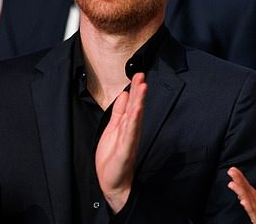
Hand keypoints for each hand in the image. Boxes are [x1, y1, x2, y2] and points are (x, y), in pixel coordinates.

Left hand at [95, 73, 146, 212]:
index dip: (135, 90)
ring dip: (139, 102)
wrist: (112, 181)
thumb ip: (119, 113)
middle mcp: (131, 130)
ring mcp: (130, 139)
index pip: (131, 104)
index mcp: (127, 125)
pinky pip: (131, 133)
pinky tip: (137, 109)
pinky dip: (134, 120)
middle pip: (135, 107)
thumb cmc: (113, 157)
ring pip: (135, 117)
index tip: (138, 75)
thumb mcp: (112, 129)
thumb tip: (124, 95)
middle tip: (142, 75)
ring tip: (143, 87)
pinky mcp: (126, 149)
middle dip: (138, 91)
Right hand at [227, 168, 255, 223]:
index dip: (241, 179)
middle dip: (238, 183)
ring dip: (240, 194)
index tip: (234, 169)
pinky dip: (249, 209)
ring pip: (248, 204)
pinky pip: (255, 216)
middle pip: (246, 194)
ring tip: (233, 184)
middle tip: (231, 171)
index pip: (249, 189)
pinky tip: (244, 201)